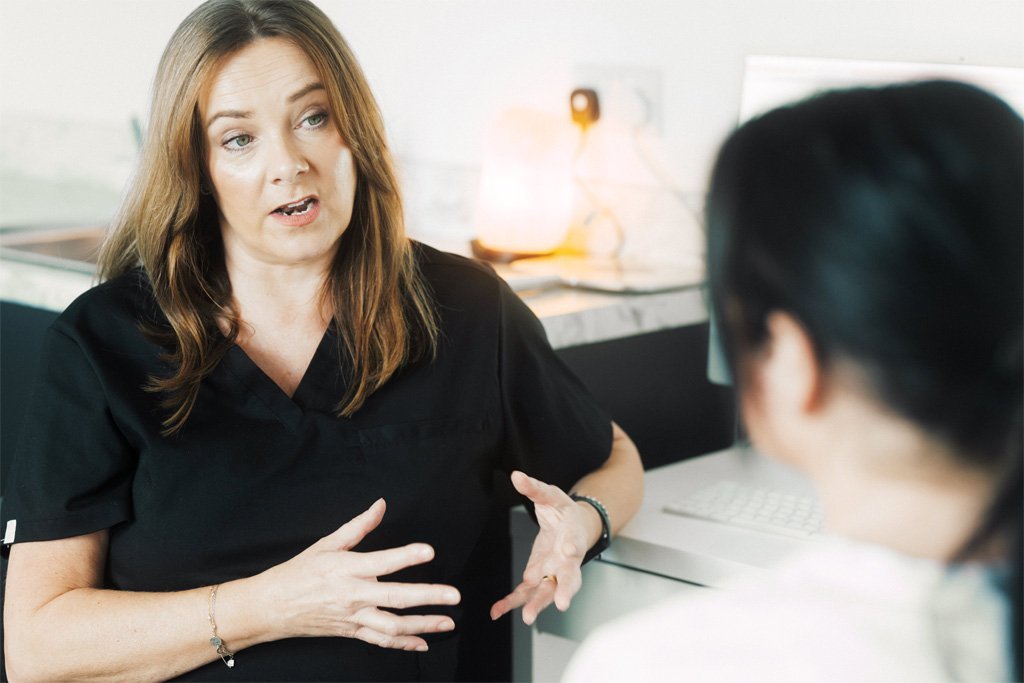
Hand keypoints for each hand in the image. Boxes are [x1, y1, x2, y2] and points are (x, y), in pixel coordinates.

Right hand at [253, 499, 460, 650]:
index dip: (406, 556)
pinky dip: (403, 644)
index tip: (429, 551)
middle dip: (428, 597)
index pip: (382, 561)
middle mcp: (352, 596)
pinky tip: (423, 643)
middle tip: (454, 595)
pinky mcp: (351, 632)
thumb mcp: (326, 544)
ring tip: (448, 622)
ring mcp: (353, 618)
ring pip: (392, 626)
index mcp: (346, 569)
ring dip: (423, 625)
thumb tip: (381, 505)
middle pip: (395, 598)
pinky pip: (380, 641)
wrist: (271, 607)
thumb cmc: (299, 572)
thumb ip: (358, 526)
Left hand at [489, 472, 599, 624]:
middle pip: (568, 577)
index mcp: (573, 536)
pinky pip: (525, 593)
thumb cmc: (564, 512)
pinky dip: (512, 602)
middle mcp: (566, 560)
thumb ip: (534, 488)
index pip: (574, 542)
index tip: (569, 551)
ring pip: (547, 591)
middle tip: (562, 602)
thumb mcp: (551, 495)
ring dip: (537, 604)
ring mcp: (552, 572)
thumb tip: (516, 476)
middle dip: (565, 590)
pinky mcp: (538, 576)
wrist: (572, 527)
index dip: (572, 547)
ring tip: (527, 616)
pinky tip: (497, 611)